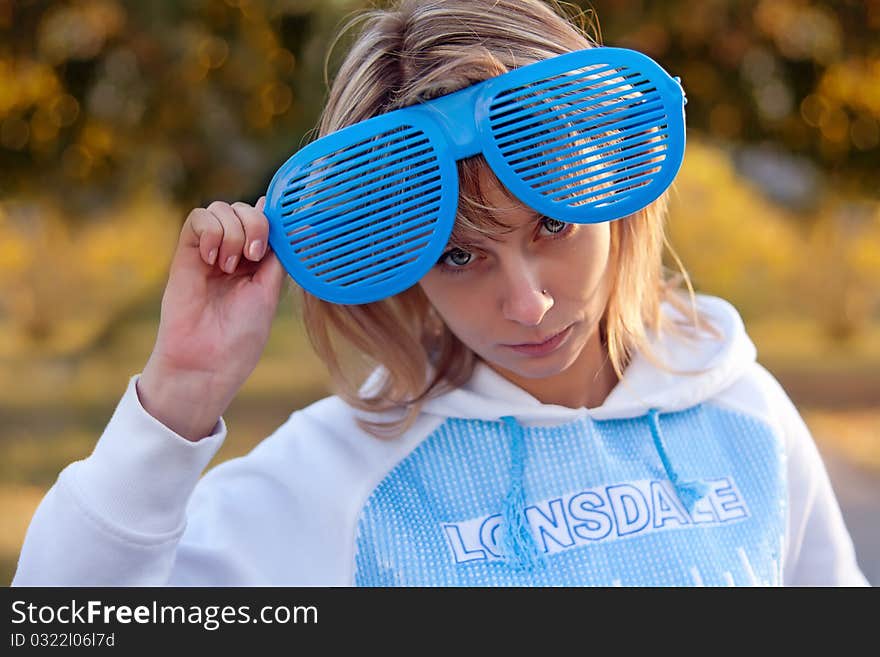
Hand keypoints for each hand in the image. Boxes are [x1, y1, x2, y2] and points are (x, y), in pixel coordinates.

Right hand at [137, 197, 286, 440]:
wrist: (208, 361)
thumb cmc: (241, 335)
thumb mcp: (270, 290)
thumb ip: (276, 254)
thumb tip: (285, 219)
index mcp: (256, 262)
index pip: (265, 219)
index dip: (272, 219)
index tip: (281, 237)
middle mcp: (232, 253)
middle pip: (243, 209)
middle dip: (254, 224)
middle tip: (253, 256)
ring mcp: (209, 252)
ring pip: (220, 208)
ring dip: (233, 231)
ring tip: (228, 266)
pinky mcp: (186, 255)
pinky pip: (196, 219)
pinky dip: (210, 230)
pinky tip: (213, 259)